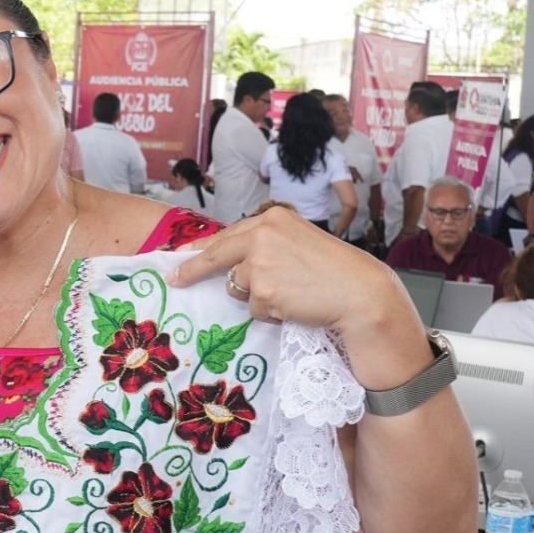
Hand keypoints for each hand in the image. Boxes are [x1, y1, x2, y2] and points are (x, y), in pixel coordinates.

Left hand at [168, 205, 410, 336]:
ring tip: (290, 293)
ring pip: (237, 288)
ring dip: (257, 298)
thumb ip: (265, 246)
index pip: (227, 234)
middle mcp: (262, 235)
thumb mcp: (297, 243)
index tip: (179, 255)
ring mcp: (259, 262)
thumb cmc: (334, 271)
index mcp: (272, 219)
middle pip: (215, 255)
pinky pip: (254, 309)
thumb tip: (229, 263)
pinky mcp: (262, 290)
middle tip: (173, 279)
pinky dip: (270, 313)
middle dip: (191, 270)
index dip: (200, 248)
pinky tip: (294, 305)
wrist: (359, 292)